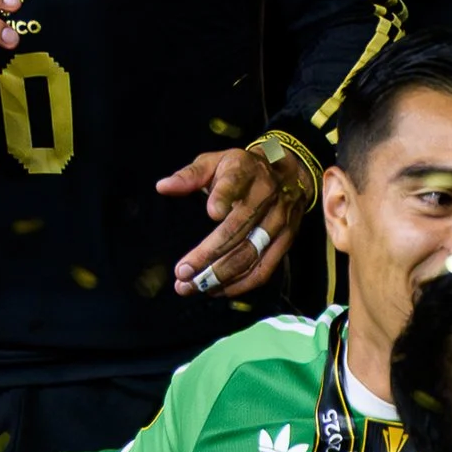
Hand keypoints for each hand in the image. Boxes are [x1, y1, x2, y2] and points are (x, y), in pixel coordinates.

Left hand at [160, 139, 312, 298]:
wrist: (289, 172)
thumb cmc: (242, 169)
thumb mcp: (216, 162)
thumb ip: (190, 175)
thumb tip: (162, 186)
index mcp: (246, 171)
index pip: (235, 183)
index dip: (224, 197)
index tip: (211, 212)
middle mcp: (266, 195)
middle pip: (239, 228)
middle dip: (209, 253)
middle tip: (182, 272)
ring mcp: (278, 220)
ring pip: (250, 254)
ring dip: (220, 275)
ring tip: (192, 287)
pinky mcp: (286, 241)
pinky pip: (264, 269)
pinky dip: (240, 284)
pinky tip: (217, 289)